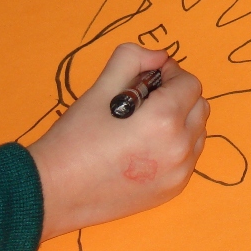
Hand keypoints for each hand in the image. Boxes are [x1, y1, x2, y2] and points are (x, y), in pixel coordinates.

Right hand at [28, 43, 207, 239]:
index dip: (171, 74)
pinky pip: (190, 156)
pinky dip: (177, 145)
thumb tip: (159, 56)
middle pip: (199, 106)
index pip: (190, 83)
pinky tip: (146, 147)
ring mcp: (179, 172)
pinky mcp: (173, 189)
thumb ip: (132, 59)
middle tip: (146, 100)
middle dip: (178, 96)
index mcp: (164, 120)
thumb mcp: (99, 89)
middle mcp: (179, 147)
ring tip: (145, 124)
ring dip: (181, 120)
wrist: (51, 193)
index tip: (150, 78)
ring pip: (198, 131)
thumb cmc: (73, 140)